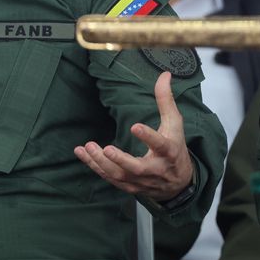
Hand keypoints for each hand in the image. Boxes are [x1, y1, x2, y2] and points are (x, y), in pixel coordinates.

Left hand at [74, 72, 193, 201]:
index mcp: (169, 152)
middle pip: (137, 168)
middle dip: (120, 160)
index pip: (160, 145)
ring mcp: (141, 180)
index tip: (135, 126)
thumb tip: (164, 74)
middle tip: (106, 148)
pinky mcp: (129, 185)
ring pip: (119, 175)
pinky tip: (81, 153)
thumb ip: (166, 100)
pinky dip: (94, 166)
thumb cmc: (175, 149)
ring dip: (101, 163)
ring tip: (88, 147)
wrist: (178, 183)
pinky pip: (109, 178)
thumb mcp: (174, 124)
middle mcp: (155, 169)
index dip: (148, 137)